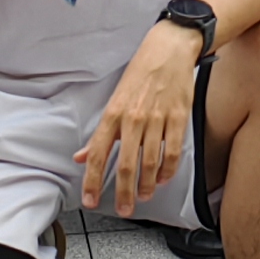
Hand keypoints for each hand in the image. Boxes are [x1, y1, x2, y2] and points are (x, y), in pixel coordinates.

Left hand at [77, 26, 201, 211]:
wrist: (169, 49)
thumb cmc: (141, 73)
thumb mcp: (114, 100)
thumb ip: (100, 133)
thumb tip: (81, 156)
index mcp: (113, 114)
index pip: (97, 154)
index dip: (91, 180)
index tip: (90, 200)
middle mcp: (133, 118)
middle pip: (125, 165)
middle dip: (123, 193)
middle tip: (124, 209)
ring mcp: (157, 119)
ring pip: (150, 162)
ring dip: (147, 185)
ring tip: (144, 196)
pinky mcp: (178, 118)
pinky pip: (173, 151)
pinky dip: (168, 170)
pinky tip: (164, 178)